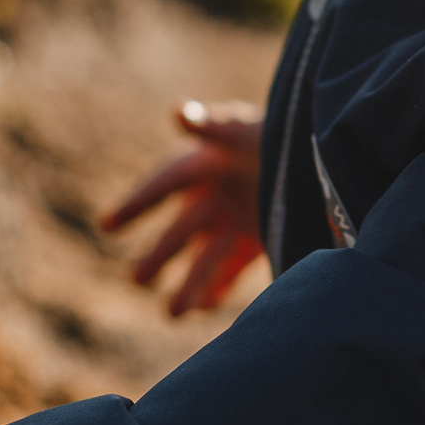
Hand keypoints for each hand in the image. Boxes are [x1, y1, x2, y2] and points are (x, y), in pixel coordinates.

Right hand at [100, 101, 264, 316]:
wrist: (316, 152)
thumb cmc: (275, 130)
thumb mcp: (245, 125)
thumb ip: (213, 122)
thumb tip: (178, 110)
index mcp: (204, 164)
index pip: (164, 185)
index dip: (137, 202)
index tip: (109, 224)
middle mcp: (214, 195)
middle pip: (181, 231)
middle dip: (159, 256)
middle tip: (136, 280)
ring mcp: (234, 220)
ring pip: (205, 257)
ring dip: (188, 284)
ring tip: (171, 314)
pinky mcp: (256, 238)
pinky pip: (233, 267)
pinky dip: (219, 287)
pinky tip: (204, 308)